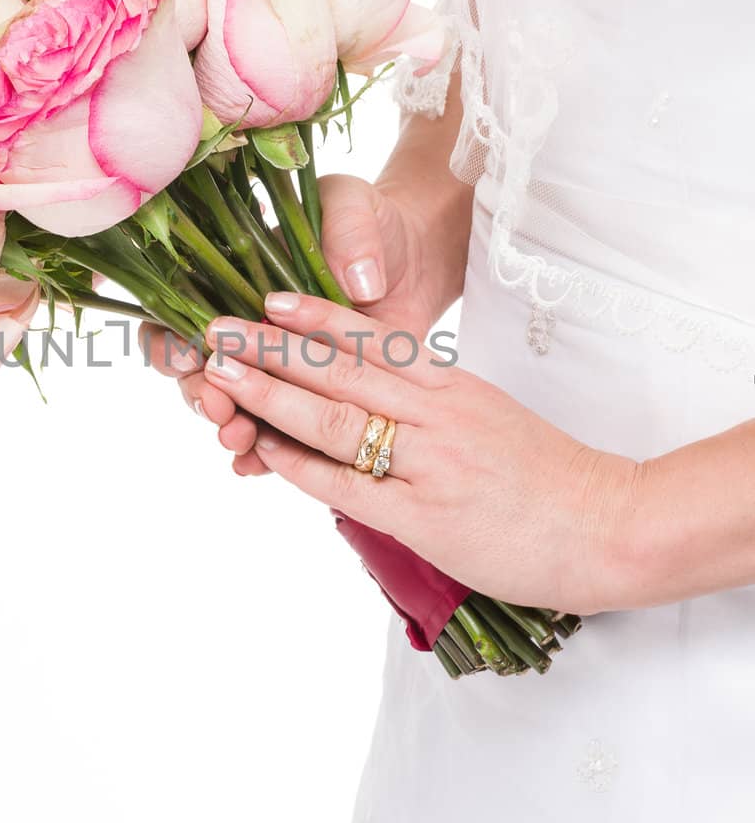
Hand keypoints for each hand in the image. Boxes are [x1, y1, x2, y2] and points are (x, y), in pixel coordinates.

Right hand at [140, 172, 468, 476]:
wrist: (415, 260)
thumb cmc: (372, 225)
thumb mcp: (355, 207)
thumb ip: (348, 233)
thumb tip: (358, 284)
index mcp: (232, 279)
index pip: (176, 314)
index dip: (170, 340)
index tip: (189, 356)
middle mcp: (246, 330)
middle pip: (198, 371)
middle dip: (201, 394)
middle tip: (218, 407)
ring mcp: (276, 369)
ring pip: (233, 407)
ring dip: (229, 427)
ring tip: (239, 440)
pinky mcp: (312, 398)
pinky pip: (279, 432)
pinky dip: (263, 453)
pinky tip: (255, 466)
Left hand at [200, 292, 643, 615]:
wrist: (606, 523)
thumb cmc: (545, 476)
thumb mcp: (486, 418)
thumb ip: (430, 406)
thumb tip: (374, 400)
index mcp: (450, 386)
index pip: (371, 342)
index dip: (314, 318)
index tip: (267, 299)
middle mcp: (436, 414)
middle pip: (339, 371)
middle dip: (270, 348)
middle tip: (215, 331)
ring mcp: (429, 463)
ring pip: (336, 419)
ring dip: (272, 394)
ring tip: (223, 375)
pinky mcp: (425, 516)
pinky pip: (351, 486)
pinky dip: (303, 466)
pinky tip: (266, 449)